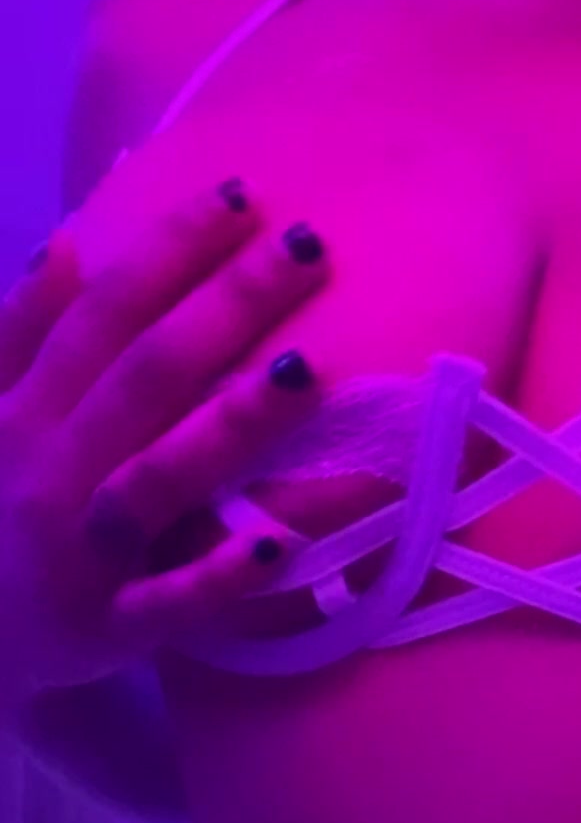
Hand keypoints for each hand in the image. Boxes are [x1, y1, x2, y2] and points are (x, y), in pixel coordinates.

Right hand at [0, 185, 328, 704]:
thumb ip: (22, 333)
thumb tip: (71, 241)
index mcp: (25, 408)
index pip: (103, 310)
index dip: (169, 249)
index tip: (245, 194)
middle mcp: (51, 467)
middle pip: (144, 374)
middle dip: (226, 306)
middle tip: (311, 245)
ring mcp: (80, 550)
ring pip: (155, 477)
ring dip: (229, 425)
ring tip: (307, 371)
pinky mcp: (108, 628)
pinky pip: (167, 603)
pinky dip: (217, 575)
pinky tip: (277, 544)